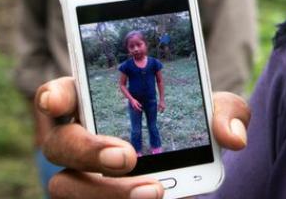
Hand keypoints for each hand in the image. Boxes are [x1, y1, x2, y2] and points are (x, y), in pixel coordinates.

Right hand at [36, 77, 250, 198]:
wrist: (198, 170)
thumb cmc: (194, 127)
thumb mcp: (214, 111)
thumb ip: (226, 112)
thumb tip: (233, 137)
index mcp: (94, 104)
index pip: (57, 95)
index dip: (52, 96)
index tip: (59, 101)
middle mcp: (78, 142)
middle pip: (59, 146)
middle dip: (88, 151)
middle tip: (127, 157)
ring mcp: (82, 179)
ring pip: (67, 188)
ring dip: (106, 192)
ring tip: (154, 191)